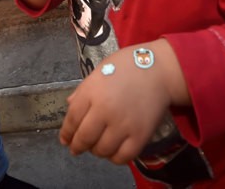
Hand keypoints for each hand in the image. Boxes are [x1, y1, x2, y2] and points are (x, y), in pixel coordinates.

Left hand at [60, 44, 173, 163]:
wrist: (159, 70)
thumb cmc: (127, 66)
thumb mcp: (99, 71)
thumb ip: (84, 91)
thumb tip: (70, 107)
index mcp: (92, 92)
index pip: (72, 119)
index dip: (66, 133)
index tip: (65, 140)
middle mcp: (105, 110)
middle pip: (84, 138)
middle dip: (78, 146)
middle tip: (77, 149)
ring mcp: (123, 125)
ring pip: (102, 150)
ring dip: (96, 151)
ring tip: (97, 147)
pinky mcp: (140, 136)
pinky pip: (122, 157)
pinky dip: (115, 158)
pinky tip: (114, 150)